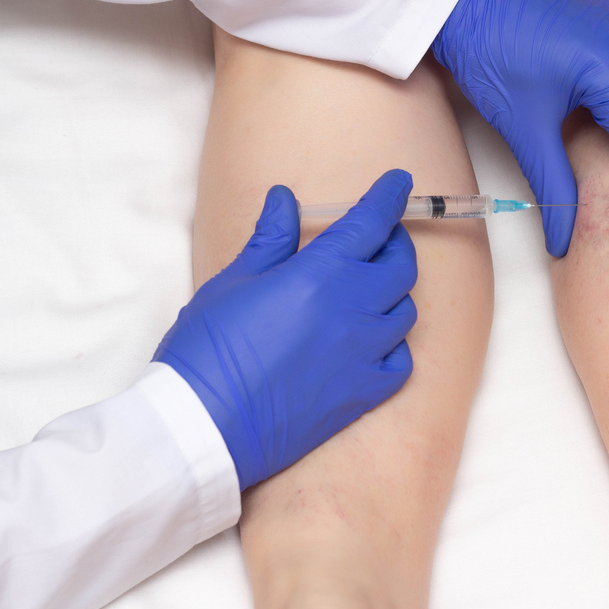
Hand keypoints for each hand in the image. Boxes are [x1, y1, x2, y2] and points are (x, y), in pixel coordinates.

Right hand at [154, 170, 417, 489]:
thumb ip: (270, 238)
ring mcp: (363, 354)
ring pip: (405, 312)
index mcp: (319, 274)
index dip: (388, 197)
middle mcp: (352, 310)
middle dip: (396, 244)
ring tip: (372, 290)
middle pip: (400, 266)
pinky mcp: (363, 394)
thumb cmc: (208, 348)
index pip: (370, 223)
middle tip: (380, 239)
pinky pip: (401, 361)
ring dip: (394, 294)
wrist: (203, 425)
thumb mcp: (233, 281)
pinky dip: (395, 345)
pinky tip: (374, 341)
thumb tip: (285, 198)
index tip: (398, 182)